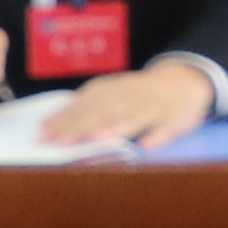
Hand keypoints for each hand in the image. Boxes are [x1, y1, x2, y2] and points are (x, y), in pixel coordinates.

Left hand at [43, 58, 218, 149]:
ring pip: (134, 118)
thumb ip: (86, 107)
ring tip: (98, 137)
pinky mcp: (175, 119)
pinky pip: (167, 128)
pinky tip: (146, 146)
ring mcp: (154, 107)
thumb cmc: (139, 94)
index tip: (43, 132)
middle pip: (104, 111)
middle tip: (61, 140)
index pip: (84, 103)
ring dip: (117, 126)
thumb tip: (51, 122)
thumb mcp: (112, 94)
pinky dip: (158, 136)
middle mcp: (131, 97)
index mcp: (113, 90)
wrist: (184, 81)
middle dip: (83, 125)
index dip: (65, 117)